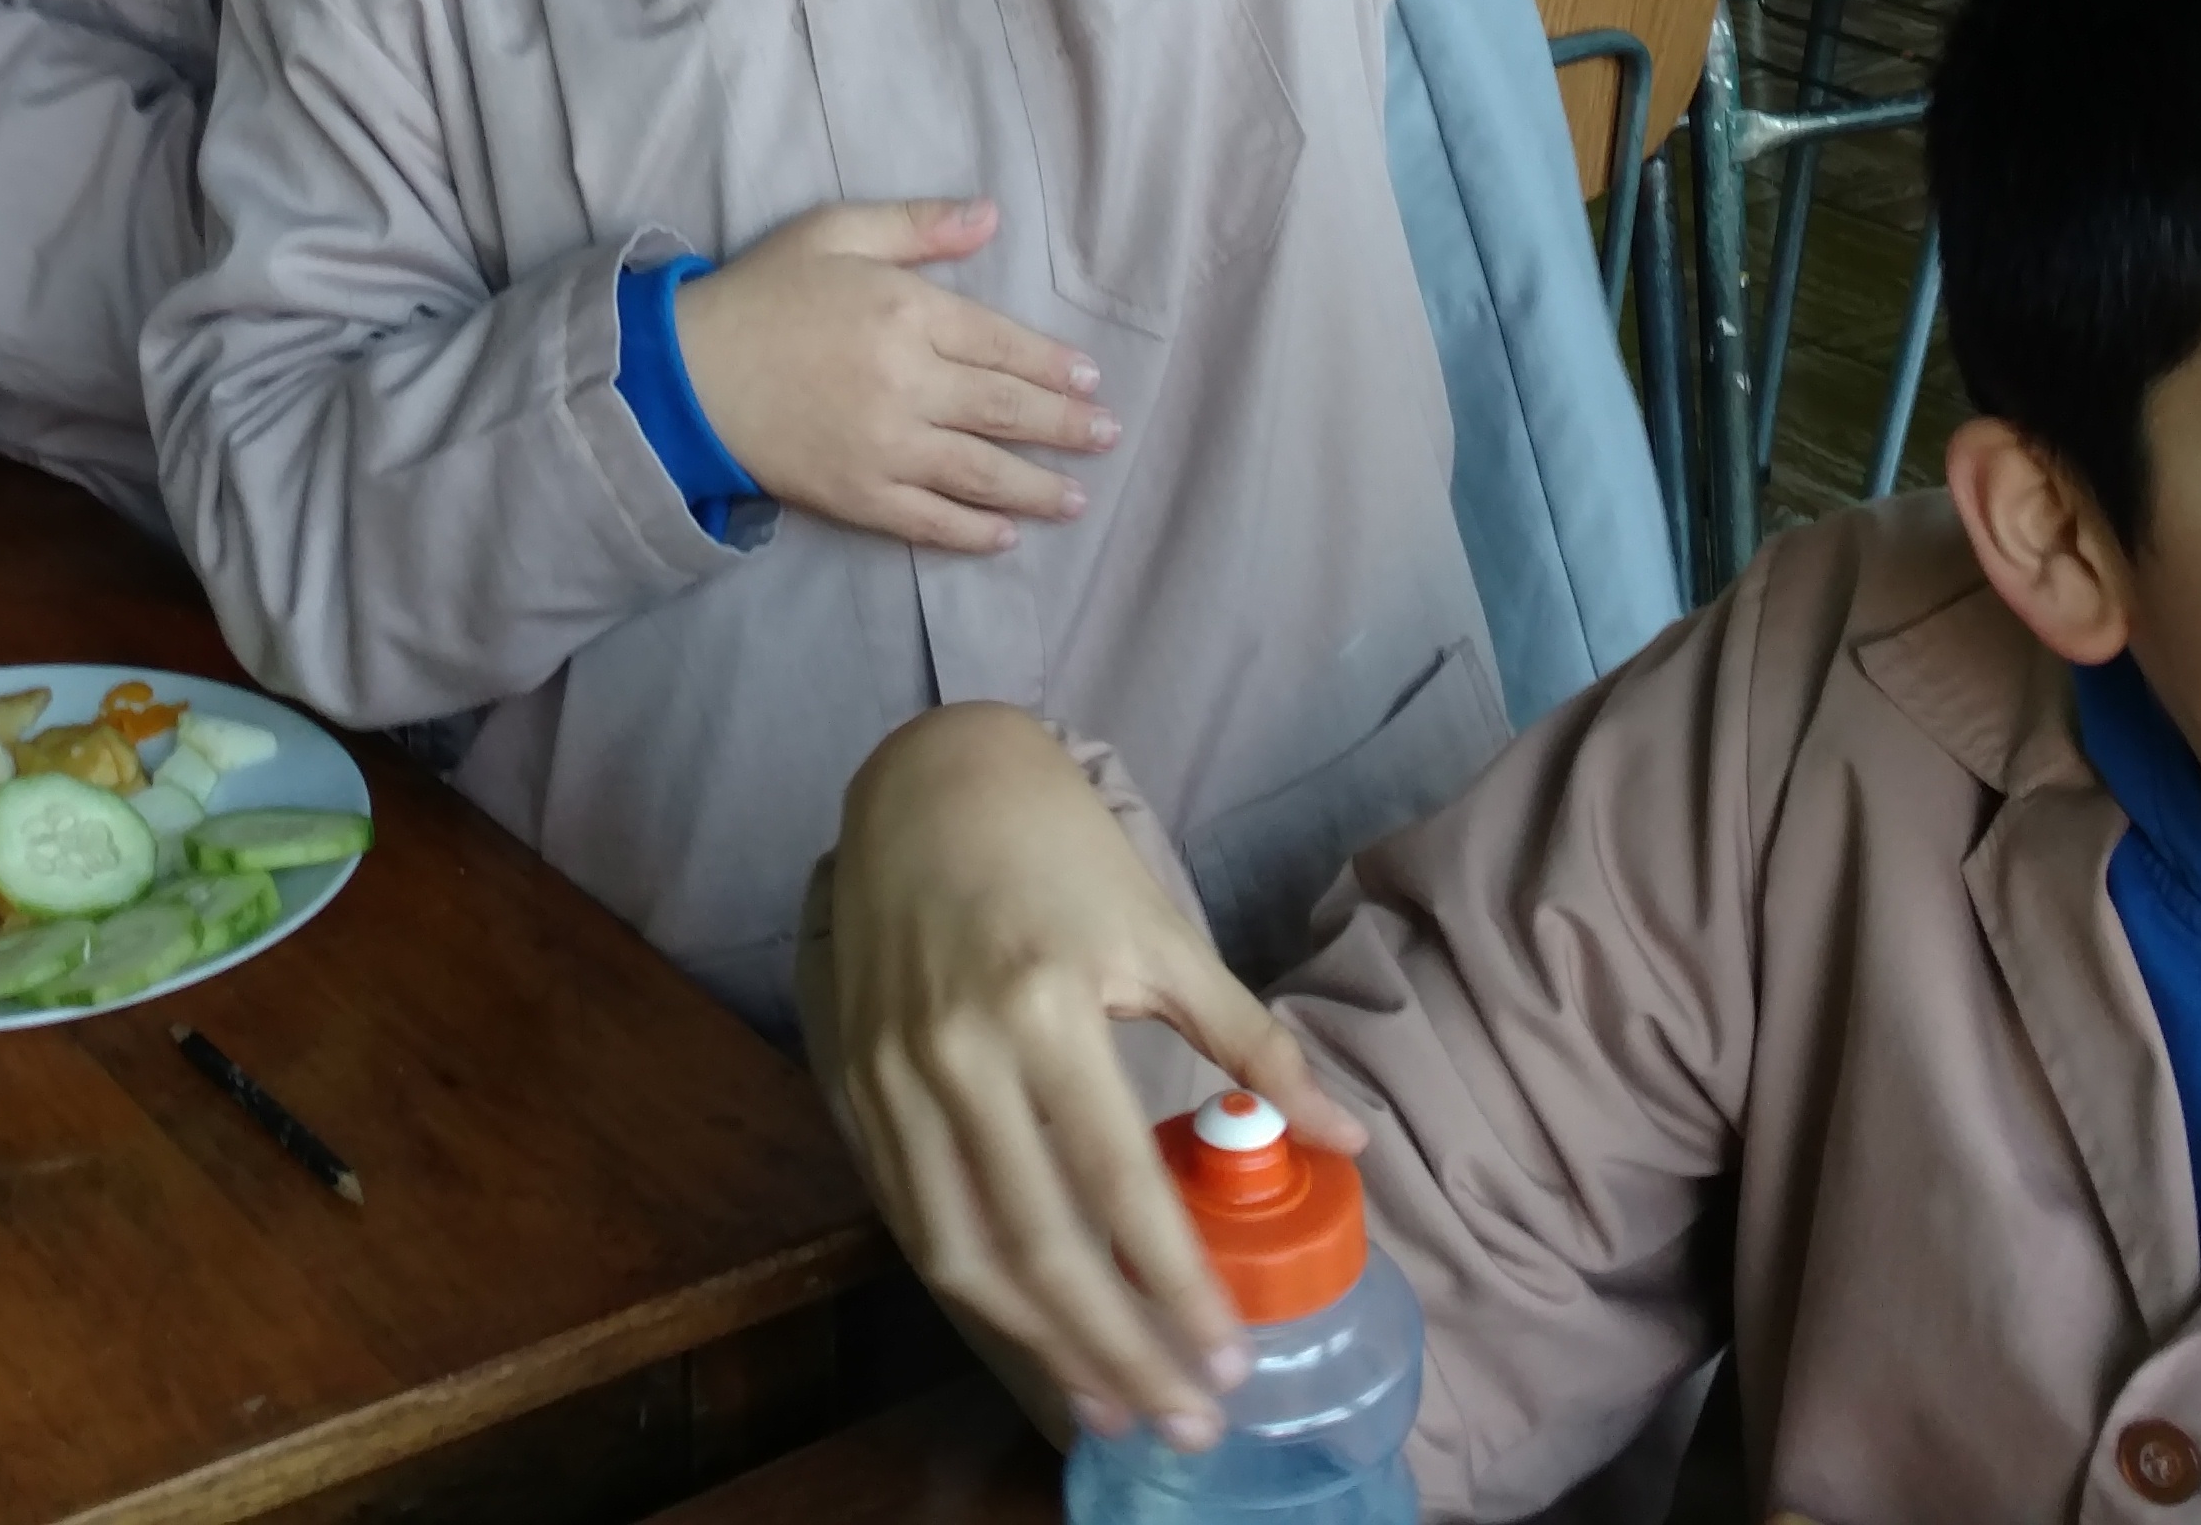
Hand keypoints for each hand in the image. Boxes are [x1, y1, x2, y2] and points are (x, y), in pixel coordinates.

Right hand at [673, 200, 1114, 553]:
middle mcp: (908, 381)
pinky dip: (972, 532)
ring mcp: (885, 445)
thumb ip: (917, 224)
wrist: (683, 375)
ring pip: (981, 472)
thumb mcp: (835, 232)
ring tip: (1077, 498)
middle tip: (1107, 435)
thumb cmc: (761, 293)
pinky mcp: (857, 496)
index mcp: (907, 311)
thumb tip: (992, 216)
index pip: (1002, 342)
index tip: (1089, 378)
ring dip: (1037, 487)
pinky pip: (929, 520)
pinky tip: (1005, 536)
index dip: (1052, 364)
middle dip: (1065, 426)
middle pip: (1006, 409)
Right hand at [806, 704, 1358, 1450]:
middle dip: (1112, 1348)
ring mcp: (894, 1076)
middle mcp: (959, 1055)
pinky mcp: (854, 1085)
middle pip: (1035, 1244)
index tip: (1229, 1358)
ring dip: (1037, 1344)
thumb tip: (1346, 1140)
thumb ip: (1254, 1044)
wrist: (928, 783)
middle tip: (1180, 1416)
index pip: (1117, 1187)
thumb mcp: (1166, 934)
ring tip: (1109, 1401)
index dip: (1174, 1286)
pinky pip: (909, 1216)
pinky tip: (1026, 1329)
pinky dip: (968, 1289)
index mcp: (1047, 1010)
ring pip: (958, 1251)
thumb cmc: (1061, 852)